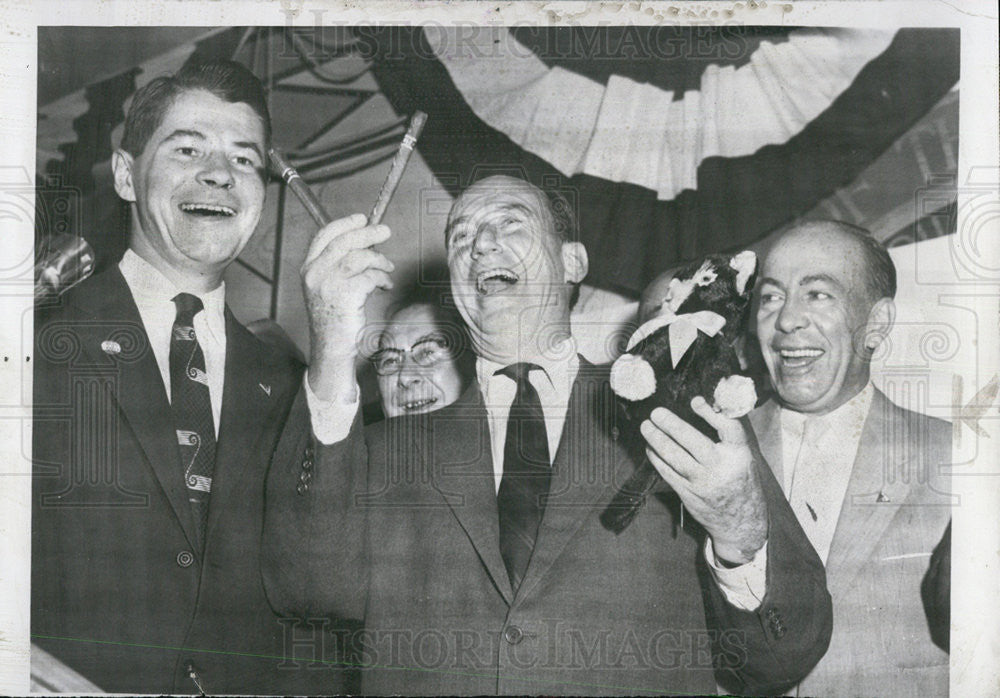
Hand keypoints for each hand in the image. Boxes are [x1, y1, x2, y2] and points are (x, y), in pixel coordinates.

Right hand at [301, 213, 393, 400]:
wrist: (331, 347)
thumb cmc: (334, 318)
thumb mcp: (328, 287)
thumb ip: (339, 266)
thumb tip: (365, 243)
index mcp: (308, 268)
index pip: (324, 235)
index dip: (345, 223)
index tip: (362, 219)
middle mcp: (315, 273)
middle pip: (344, 241)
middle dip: (368, 233)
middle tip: (385, 231)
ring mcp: (328, 284)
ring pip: (359, 257)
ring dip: (379, 259)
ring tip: (387, 268)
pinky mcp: (345, 295)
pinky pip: (370, 276)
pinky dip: (382, 278)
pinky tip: (385, 285)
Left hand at [640, 396, 766, 564]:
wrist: (741, 522)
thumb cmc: (740, 481)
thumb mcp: (744, 457)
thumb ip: (729, 433)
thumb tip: (709, 402)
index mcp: (740, 455)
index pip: (729, 428)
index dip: (711, 413)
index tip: (694, 401)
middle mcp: (722, 468)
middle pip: (693, 441)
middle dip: (671, 425)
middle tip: (656, 413)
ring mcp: (703, 483)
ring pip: (675, 457)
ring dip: (657, 439)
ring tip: (646, 426)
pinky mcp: (688, 494)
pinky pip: (668, 472)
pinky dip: (656, 458)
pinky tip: (650, 447)